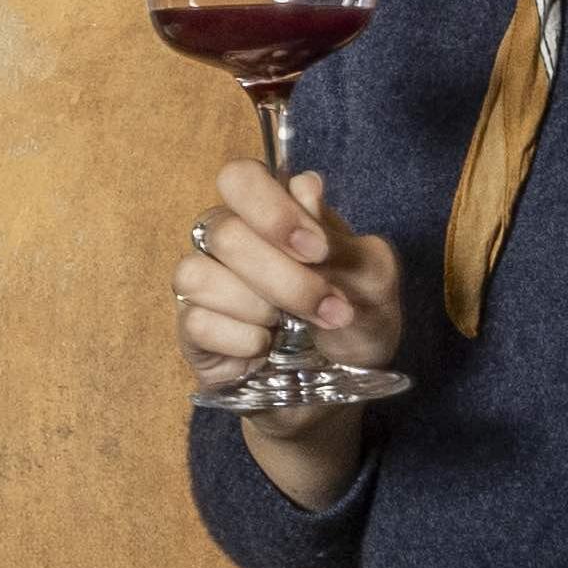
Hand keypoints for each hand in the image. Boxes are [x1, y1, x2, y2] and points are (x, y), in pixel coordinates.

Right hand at [173, 151, 414, 387]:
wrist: (342, 389)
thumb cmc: (356, 322)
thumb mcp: (375, 281)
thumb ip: (344, 237)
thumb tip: (305, 190)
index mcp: (273, 213)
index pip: (240, 178)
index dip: (272, 211)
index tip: (317, 251)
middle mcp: (232, 239)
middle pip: (225, 233)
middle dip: (285, 279)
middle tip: (327, 308)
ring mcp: (207, 283)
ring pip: (199, 275)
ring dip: (260, 309)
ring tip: (289, 330)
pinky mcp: (192, 329)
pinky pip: (197, 322)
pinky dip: (242, 341)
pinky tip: (264, 350)